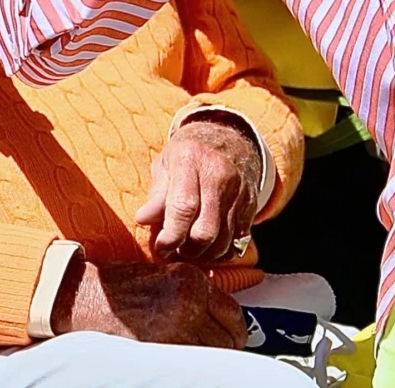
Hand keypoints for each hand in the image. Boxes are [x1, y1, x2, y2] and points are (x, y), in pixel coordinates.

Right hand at [50, 260, 246, 348]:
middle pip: (228, 338)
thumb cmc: (120, 284)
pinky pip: (189, 363)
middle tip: (219, 350)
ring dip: (209, 357)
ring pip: (213, 355)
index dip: (235, 329)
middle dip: (226, 346)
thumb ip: (195, 290)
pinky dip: (190, 364)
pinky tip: (181, 359)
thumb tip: (219, 313)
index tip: (233, 335)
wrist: (87, 295)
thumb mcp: (166, 274)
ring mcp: (176, 327)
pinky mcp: (161, 348)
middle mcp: (189, 302)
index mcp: (192, 281)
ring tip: (198, 355)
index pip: (233, 313)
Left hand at [136, 113, 261, 262]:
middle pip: (205, 231)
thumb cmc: (189, 155)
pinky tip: (208, 247)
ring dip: (203, 255)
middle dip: (187, 250)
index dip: (171, 235)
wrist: (229, 139)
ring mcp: (239, 190)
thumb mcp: (166, 164)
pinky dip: (222, 252)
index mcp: (191, 160)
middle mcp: (219, 174)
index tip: (160, 248)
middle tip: (175, 250)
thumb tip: (142, 219)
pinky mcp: (251, 205)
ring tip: (189, 249)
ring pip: (223, 241)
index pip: (183, 207)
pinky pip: (238, 241)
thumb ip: (156, 194)